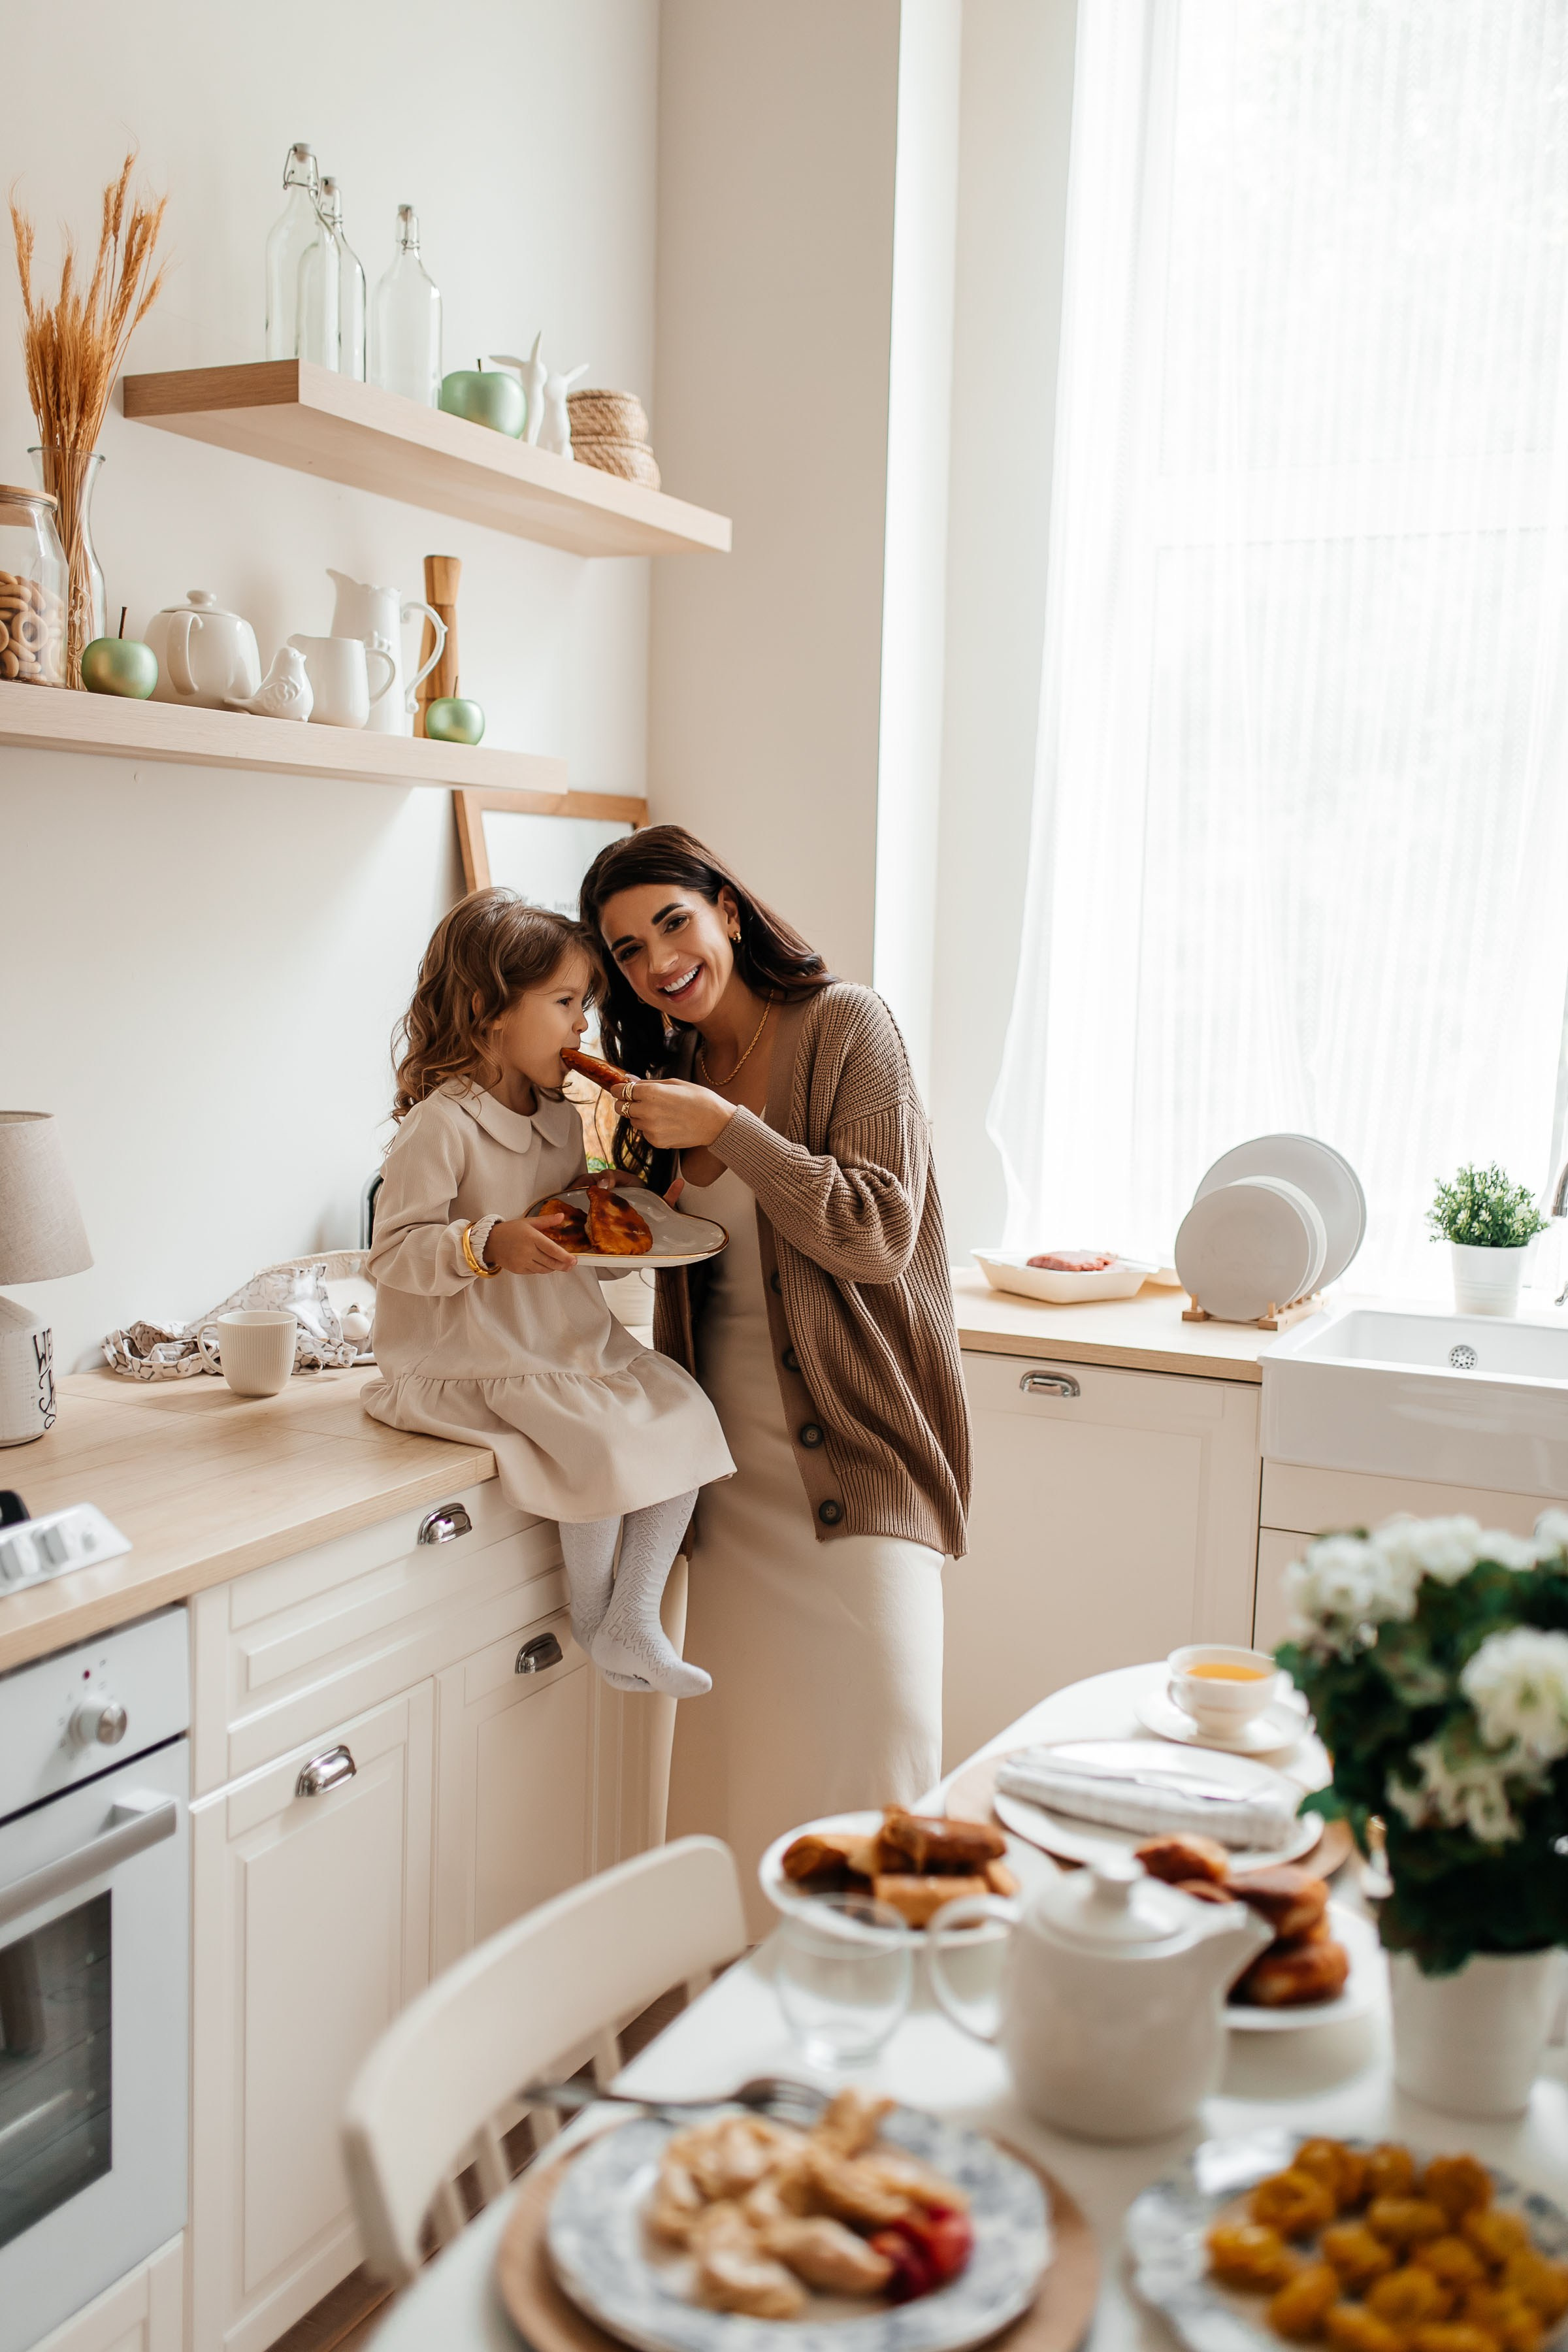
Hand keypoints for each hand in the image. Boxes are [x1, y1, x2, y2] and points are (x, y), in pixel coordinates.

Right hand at [483, 1212, 578, 1274]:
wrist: (490, 1242)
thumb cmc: (510, 1230)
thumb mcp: (529, 1222)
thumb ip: (547, 1221)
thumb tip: (561, 1216)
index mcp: (532, 1237)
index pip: (552, 1250)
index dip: (565, 1257)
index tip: (574, 1260)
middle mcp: (527, 1251)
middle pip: (551, 1262)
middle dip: (563, 1265)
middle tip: (571, 1265)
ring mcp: (522, 1262)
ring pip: (544, 1269)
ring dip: (554, 1268)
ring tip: (560, 1264)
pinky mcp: (518, 1270)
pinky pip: (535, 1272)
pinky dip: (542, 1269)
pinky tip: (545, 1264)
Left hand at [615, 1077, 736, 1150]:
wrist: (716, 1122)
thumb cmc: (698, 1098)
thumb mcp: (674, 1083)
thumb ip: (647, 1083)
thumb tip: (628, 1080)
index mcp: (650, 1093)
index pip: (620, 1091)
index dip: (619, 1089)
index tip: (621, 1089)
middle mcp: (646, 1111)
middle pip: (620, 1108)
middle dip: (626, 1103)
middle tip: (640, 1101)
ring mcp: (650, 1128)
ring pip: (633, 1121)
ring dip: (640, 1116)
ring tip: (662, 1113)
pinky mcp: (656, 1141)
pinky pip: (645, 1133)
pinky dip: (651, 1128)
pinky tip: (668, 1124)